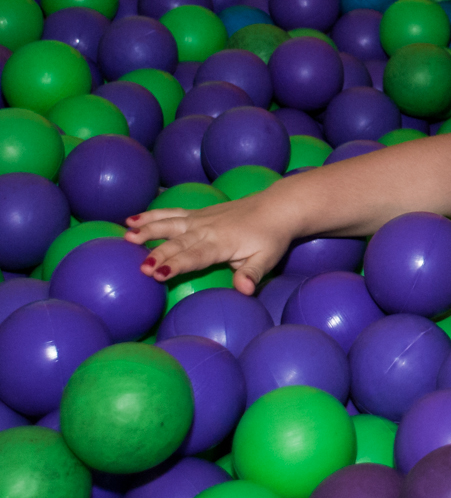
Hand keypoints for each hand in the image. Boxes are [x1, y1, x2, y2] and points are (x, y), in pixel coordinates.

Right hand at [124, 194, 294, 294]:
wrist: (276, 207)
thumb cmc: (271, 237)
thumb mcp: (267, 258)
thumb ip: (252, 274)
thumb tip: (244, 290)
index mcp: (221, 243)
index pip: (195, 256)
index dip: (177, 265)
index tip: (158, 274)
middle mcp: (207, 229)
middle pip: (178, 243)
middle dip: (159, 254)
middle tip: (140, 267)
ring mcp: (200, 219)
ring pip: (170, 224)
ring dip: (148, 230)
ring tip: (127, 237)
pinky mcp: (197, 214)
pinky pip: (171, 214)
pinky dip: (152, 216)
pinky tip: (132, 220)